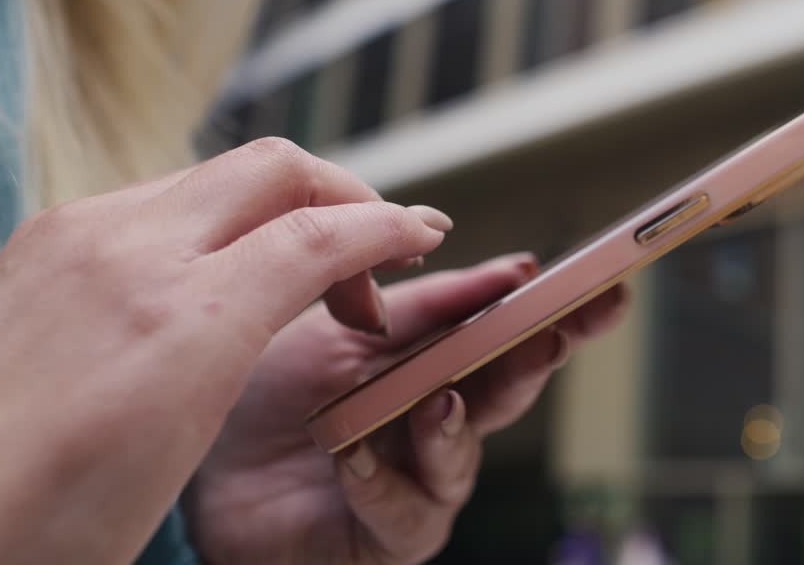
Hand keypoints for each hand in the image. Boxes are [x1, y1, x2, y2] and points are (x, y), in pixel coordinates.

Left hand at [0, 138, 449, 564]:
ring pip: (215, 176)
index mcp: (177, 319)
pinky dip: (216, 219)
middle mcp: (124, 252)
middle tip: (368, 258)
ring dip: (279, 207)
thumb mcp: (188, 435)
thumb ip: (250, 328)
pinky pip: (157, 199)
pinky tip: (220, 275)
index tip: (423, 234)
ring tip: (297, 276)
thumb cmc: (50, 518)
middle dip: (342, 196)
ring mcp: (74, 235)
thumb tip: (306, 270)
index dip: (385, 227)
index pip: (315, 232)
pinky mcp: (43, 240)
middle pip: (273, 168)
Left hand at [185, 254, 628, 564]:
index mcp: (435, 363)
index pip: (507, 333)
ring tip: (438, 399)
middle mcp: (438, 421)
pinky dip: (379, 478)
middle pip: (504, 390)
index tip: (603, 284)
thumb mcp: (349, 330)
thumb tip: (512, 267)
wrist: (201, 472)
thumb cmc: (274, 397)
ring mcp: (417, 481)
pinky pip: (402, 511)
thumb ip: (429, 306)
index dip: (557, 311)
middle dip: (536, 358)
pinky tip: (351, 454)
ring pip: (460, 455)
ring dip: (452, 425)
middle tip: (558, 329)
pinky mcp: (384, 537)